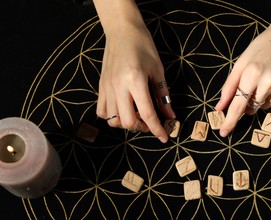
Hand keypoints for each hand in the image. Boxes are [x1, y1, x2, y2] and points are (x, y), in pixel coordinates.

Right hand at [94, 0, 175, 142]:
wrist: (122, 31)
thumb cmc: (143, 47)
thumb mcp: (158, 70)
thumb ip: (163, 96)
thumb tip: (170, 116)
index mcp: (136, 80)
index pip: (147, 113)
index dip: (157, 129)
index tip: (164, 137)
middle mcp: (118, 86)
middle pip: (128, 121)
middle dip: (141, 127)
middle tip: (150, 122)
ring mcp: (107, 87)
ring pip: (113, 120)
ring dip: (127, 123)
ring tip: (136, 115)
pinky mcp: (100, 87)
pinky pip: (102, 112)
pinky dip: (112, 117)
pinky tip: (122, 110)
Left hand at [215, 4, 270, 136]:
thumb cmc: (260, 49)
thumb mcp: (240, 64)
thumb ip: (229, 87)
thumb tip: (219, 108)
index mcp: (252, 74)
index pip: (238, 105)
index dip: (230, 120)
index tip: (224, 133)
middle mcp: (270, 81)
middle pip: (252, 108)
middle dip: (248, 102)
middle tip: (252, 85)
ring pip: (265, 107)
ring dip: (262, 98)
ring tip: (267, 79)